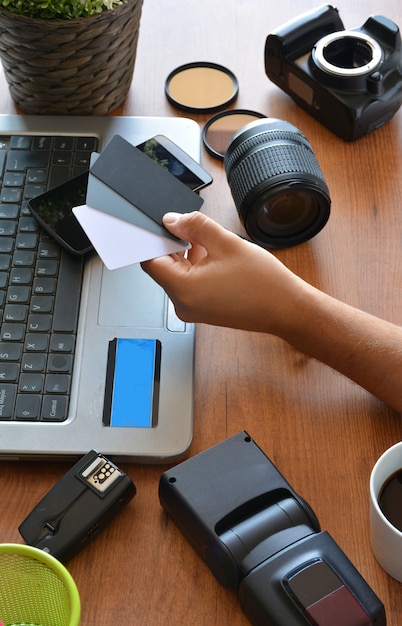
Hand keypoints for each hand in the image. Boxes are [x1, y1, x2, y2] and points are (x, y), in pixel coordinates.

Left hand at [141, 211, 300, 332]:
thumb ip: (194, 226)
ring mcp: (192, 310)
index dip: (154, 239)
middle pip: (162, 268)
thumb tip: (172, 220)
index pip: (150, 261)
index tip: (164, 225)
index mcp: (183, 289)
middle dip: (174, 245)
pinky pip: (188, 285)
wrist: (286, 309)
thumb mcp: (226, 243)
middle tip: (194, 230)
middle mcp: (183, 304)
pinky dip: (195, 268)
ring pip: (176, 275)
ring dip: (186, 256)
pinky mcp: (201, 310)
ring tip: (212, 246)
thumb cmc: (263, 284)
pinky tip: (215, 259)